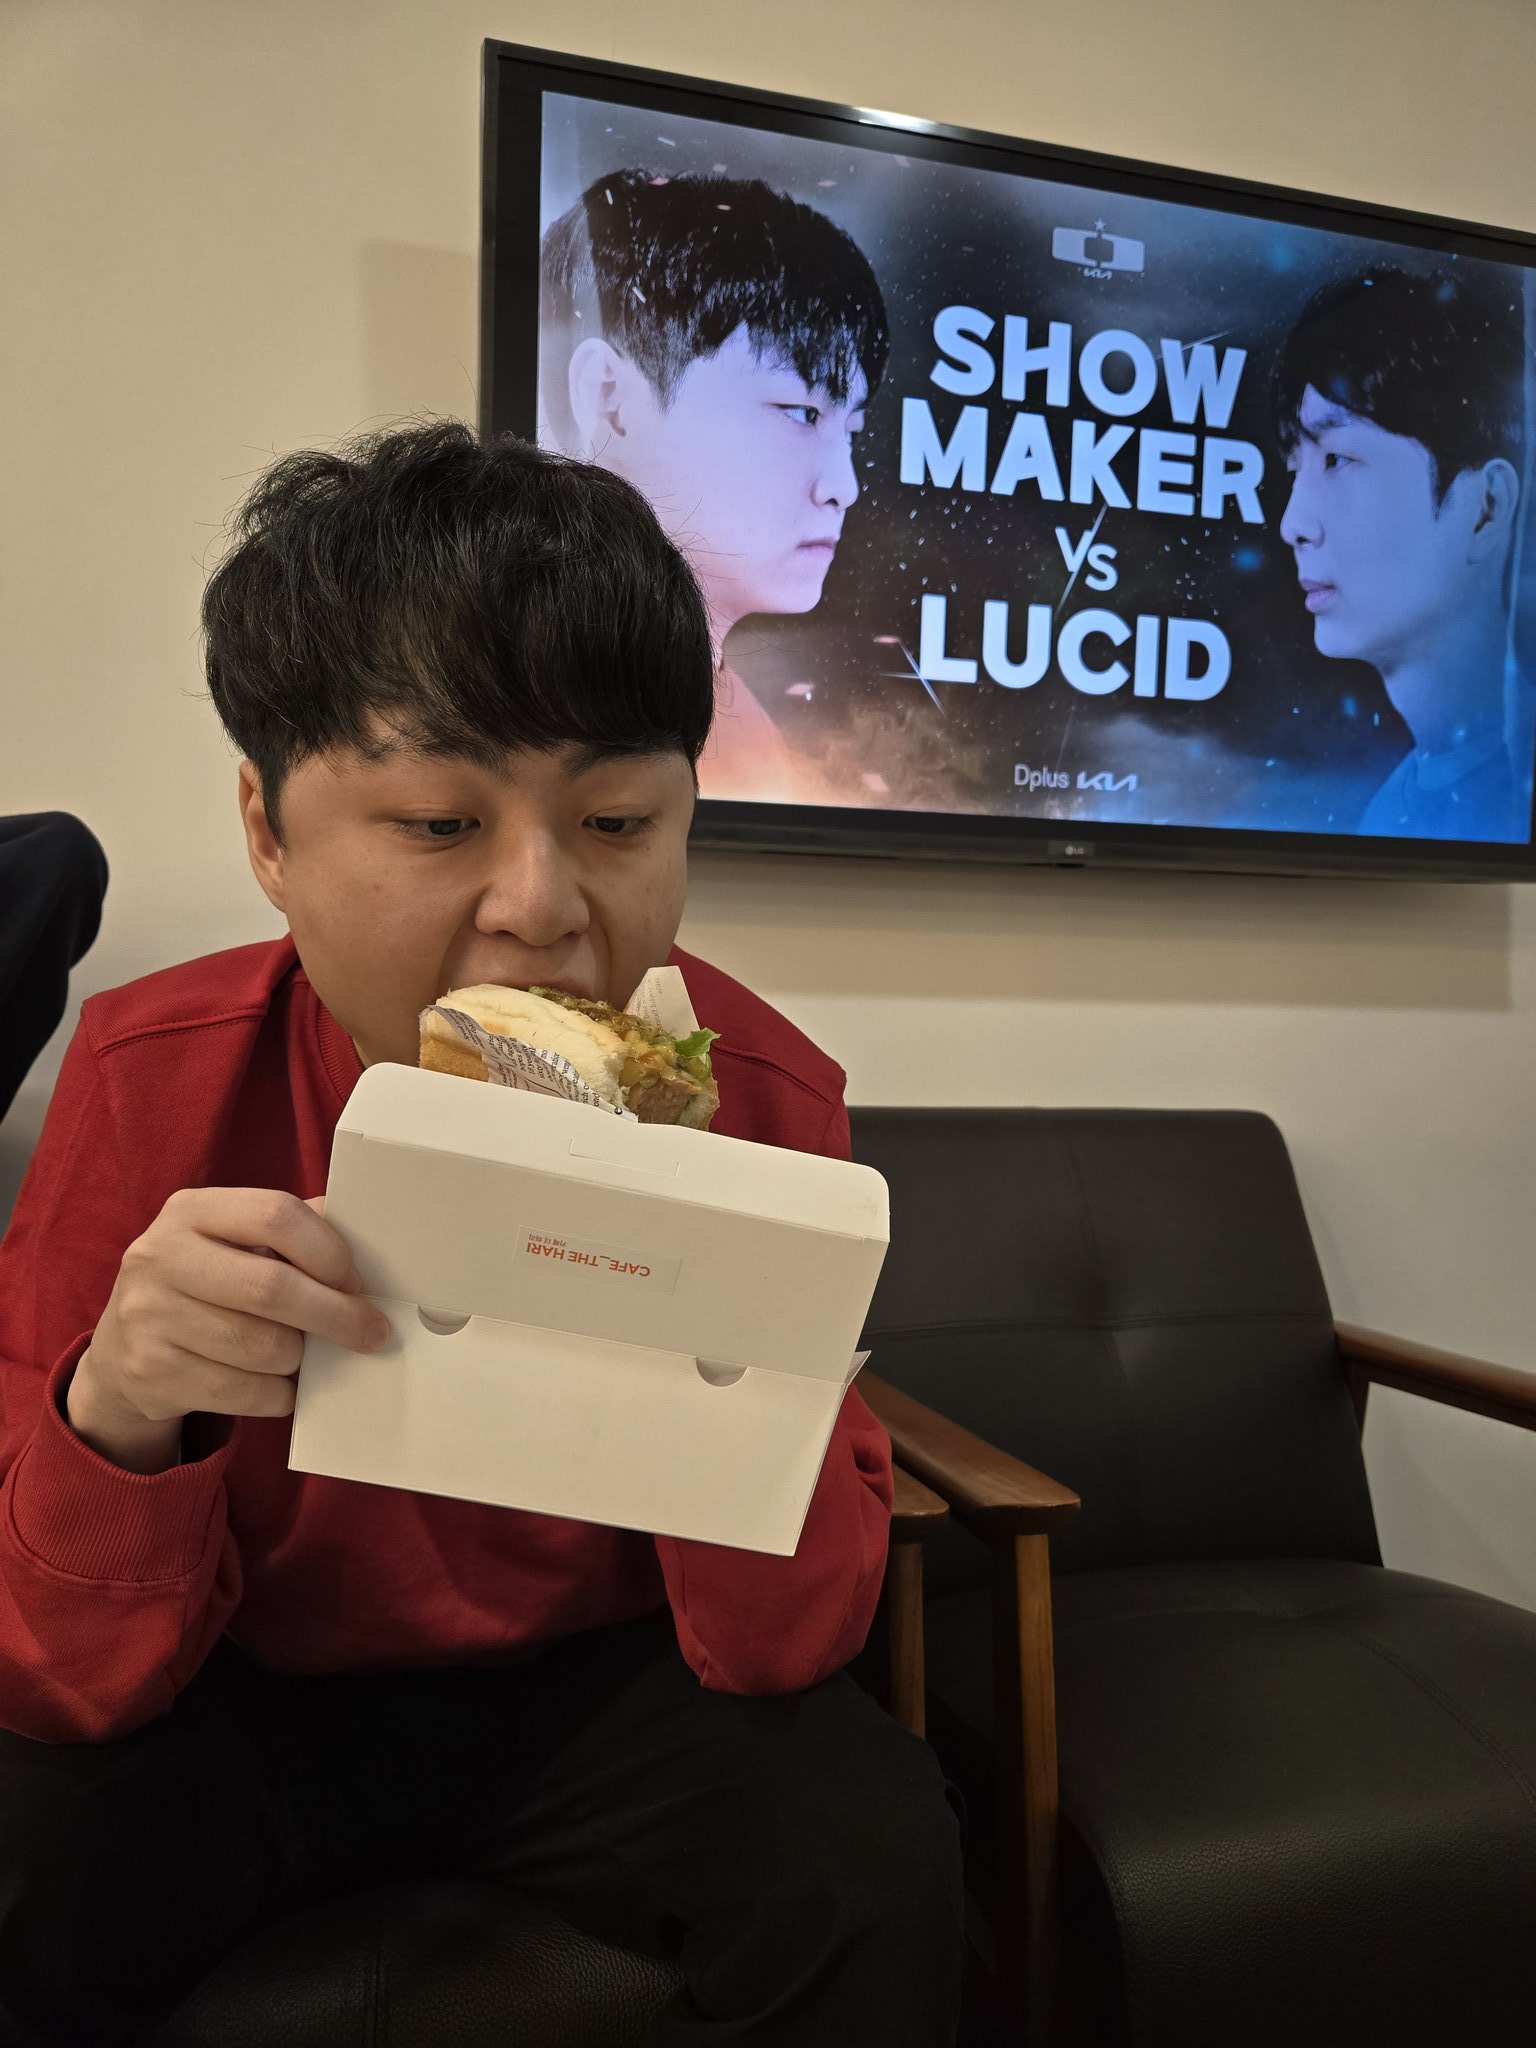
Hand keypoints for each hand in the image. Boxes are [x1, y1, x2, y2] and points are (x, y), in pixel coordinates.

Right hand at [67, 1189, 389, 1472]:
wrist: (122, 1351)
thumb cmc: (203, 1286)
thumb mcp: (231, 1242)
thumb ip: (291, 1232)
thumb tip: (369, 1238)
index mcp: (191, 1210)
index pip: (276, 1214)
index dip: (330, 1251)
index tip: (356, 1282)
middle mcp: (160, 1256)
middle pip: (273, 1288)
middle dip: (336, 1315)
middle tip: (371, 1332)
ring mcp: (149, 1316)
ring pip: (264, 1348)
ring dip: (300, 1358)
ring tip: (300, 1353)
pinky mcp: (151, 1372)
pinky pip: (246, 1392)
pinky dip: (277, 1394)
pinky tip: (276, 1385)